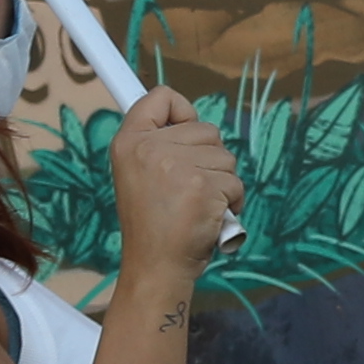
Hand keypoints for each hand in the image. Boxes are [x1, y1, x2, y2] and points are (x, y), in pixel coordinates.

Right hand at [103, 92, 242, 280]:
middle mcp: (149, 147)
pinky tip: (210, 217)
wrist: (156, 266)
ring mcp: (176, 165)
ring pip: (225, 156)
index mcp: (128, 141)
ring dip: (222, 182)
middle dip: (208, 158)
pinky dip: (231, 201)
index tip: (183, 132)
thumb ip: (158, 143)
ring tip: (197, 205)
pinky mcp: (202, 186)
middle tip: (187, 189)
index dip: (182, 112)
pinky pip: (235, 182)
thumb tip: (190, 118)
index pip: (161, 97)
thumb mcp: (138, 173)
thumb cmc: (154, 223)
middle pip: (206, 128)